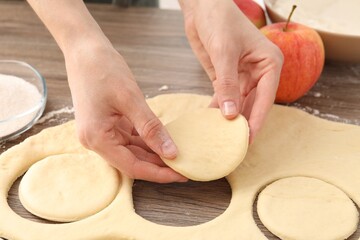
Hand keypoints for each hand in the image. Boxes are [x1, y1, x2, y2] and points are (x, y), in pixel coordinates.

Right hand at [65, 42, 186, 182]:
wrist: (85, 50)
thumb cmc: (103, 69)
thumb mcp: (131, 99)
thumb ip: (151, 128)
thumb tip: (171, 152)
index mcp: (97, 138)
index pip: (132, 167)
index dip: (158, 173)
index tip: (182, 175)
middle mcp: (96, 141)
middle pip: (132, 161)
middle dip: (158, 165)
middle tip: (185, 166)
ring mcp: (101, 133)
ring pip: (132, 151)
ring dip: (153, 154)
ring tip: (178, 155)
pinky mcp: (107, 124)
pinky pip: (130, 139)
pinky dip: (146, 141)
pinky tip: (162, 141)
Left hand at [179, 0, 282, 141]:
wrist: (202, 6)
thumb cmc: (220, 20)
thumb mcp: (224, 52)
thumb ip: (228, 84)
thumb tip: (230, 115)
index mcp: (269, 63)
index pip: (265, 98)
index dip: (257, 120)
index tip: (248, 140)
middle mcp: (259, 71)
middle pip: (253, 104)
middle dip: (244, 124)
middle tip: (234, 145)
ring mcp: (242, 75)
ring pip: (239, 103)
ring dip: (230, 119)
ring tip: (221, 139)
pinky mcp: (226, 77)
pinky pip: (224, 97)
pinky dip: (217, 109)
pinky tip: (211, 123)